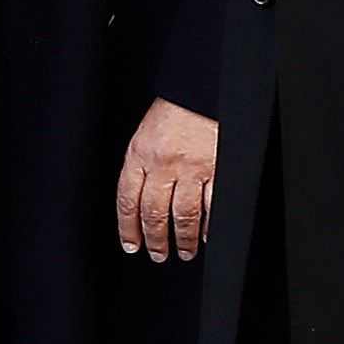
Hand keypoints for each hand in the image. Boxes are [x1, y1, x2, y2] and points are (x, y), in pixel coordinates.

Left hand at [116, 99, 218, 262]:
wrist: (202, 88)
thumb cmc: (175, 108)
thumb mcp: (145, 133)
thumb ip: (142, 164)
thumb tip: (138, 201)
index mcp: (140, 153)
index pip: (127, 200)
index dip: (127, 227)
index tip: (131, 245)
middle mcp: (163, 163)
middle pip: (153, 212)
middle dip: (155, 239)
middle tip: (158, 254)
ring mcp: (191, 167)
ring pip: (183, 214)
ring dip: (183, 238)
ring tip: (185, 251)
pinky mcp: (216, 167)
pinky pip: (212, 204)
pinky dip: (210, 224)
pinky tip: (208, 235)